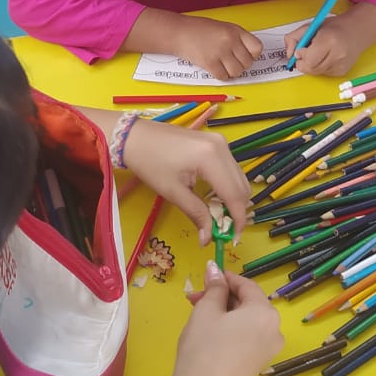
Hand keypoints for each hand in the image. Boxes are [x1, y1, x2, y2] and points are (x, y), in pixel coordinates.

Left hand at [121, 119, 250, 244]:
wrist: (134, 136)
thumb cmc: (149, 162)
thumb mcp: (172, 192)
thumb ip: (196, 214)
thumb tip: (207, 239)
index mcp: (211, 158)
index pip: (235, 194)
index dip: (238, 218)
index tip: (233, 238)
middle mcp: (222, 147)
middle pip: (241, 186)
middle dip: (237, 210)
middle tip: (225, 230)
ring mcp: (221, 142)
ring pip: (239, 177)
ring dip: (234, 199)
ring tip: (219, 217)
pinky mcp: (216, 142)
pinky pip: (231, 169)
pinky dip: (228, 186)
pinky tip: (216, 198)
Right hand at [167, 263, 283, 375]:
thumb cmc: (203, 348)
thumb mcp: (206, 311)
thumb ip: (214, 288)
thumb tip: (214, 268)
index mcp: (266, 313)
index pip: (247, 285)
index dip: (226, 278)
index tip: (207, 275)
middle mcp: (274, 330)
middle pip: (248, 304)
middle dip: (222, 297)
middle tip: (195, 298)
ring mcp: (268, 351)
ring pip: (246, 322)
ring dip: (224, 314)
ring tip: (198, 316)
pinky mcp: (258, 365)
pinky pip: (246, 339)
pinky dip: (230, 331)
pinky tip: (209, 335)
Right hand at [176, 16, 262, 80]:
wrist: (179, 32)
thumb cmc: (199, 29)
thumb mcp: (223, 27)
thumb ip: (237, 38)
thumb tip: (249, 55)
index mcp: (235, 30)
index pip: (257, 48)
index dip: (253, 54)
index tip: (246, 55)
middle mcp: (230, 41)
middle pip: (248, 63)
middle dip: (241, 65)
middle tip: (231, 62)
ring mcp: (220, 52)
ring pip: (237, 72)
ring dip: (231, 72)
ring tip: (223, 66)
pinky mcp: (210, 63)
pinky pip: (224, 76)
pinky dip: (221, 76)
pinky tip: (215, 68)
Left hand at [284, 2, 375, 77]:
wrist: (357, 31)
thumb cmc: (333, 27)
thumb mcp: (311, 26)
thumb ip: (293, 38)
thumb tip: (289, 55)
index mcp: (329, 40)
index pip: (308, 59)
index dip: (301, 56)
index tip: (301, 49)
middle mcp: (338, 54)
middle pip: (310, 69)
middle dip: (303, 62)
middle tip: (306, 52)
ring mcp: (341, 65)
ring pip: (316, 73)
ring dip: (311, 65)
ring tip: (318, 52)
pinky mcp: (342, 71)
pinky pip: (323, 74)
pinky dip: (320, 67)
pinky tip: (326, 57)